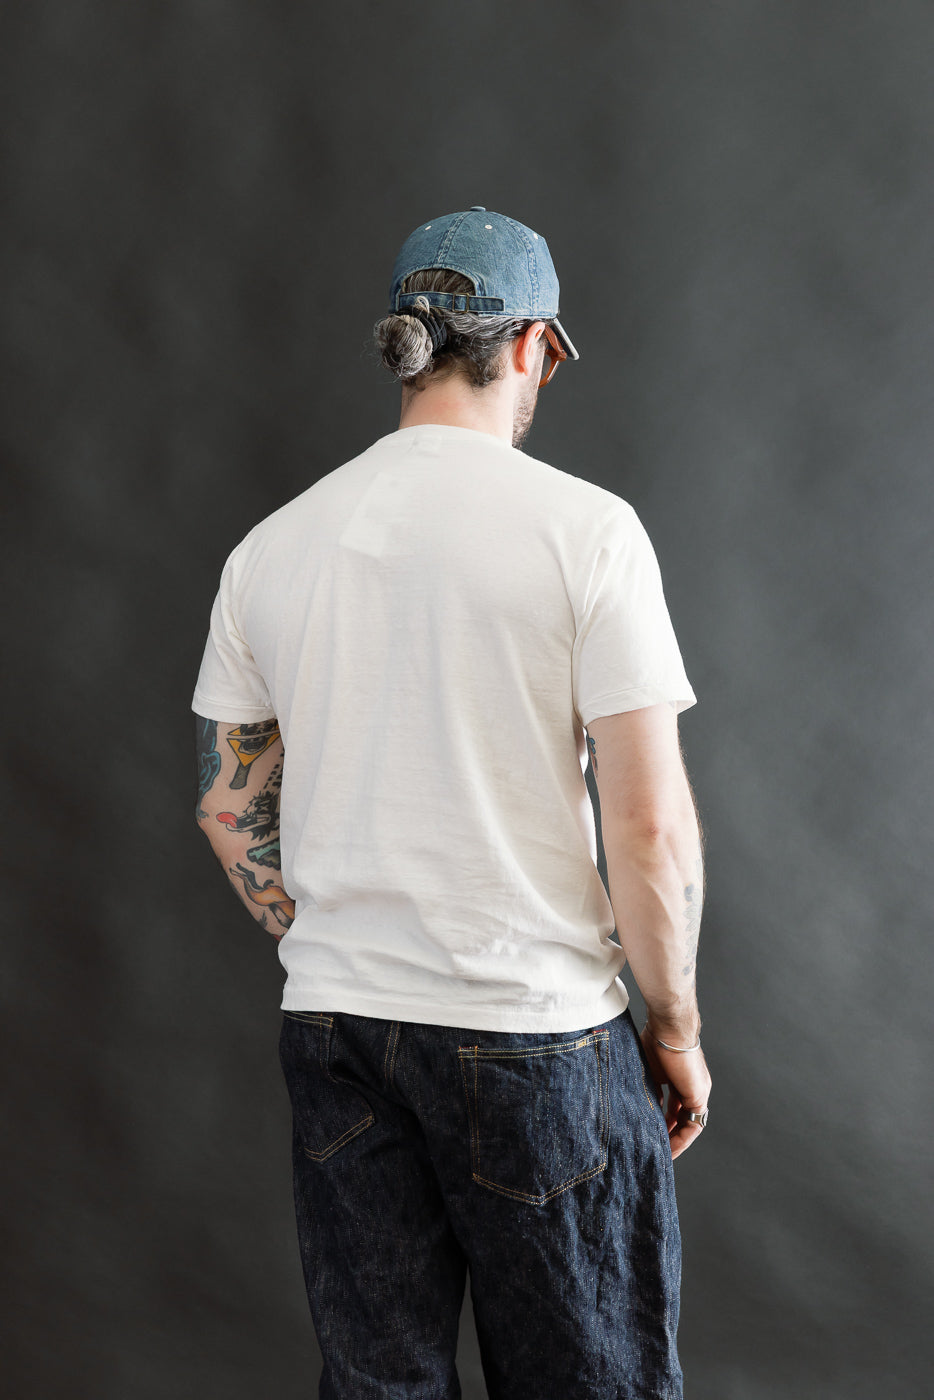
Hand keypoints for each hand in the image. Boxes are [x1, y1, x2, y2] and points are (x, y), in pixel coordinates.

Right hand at [640, 1026, 711, 1160]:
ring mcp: (698, 1092)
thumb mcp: (647, 1070)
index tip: (650, 1133)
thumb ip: (646, 1087)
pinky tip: (668, 1148)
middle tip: (655, 1150)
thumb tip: (635, 1105)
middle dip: (668, 1135)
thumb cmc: (655, 1040)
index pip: (673, 1107)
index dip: (663, 1122)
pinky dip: (681, 1139)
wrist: (669, 1028)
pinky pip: (692, 1125)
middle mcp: (692, 1087)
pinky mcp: (699, 1096)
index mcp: (679, 1079)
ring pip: (688, 1124)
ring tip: (661, 1155)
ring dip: (675, 1141)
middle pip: (682, 1118)